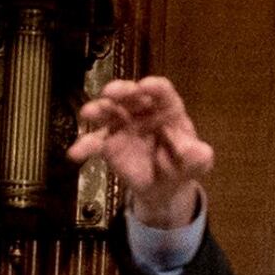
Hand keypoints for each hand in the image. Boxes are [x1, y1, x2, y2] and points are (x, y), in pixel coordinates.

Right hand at [71, 76, 215, 228]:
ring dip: (98, 109)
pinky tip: (76, 153)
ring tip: (88, 113)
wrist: (164, 188)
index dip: (153, 87)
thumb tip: (197, 151)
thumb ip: (198, 156)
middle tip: (111, 91)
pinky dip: (85, 145)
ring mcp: (124, 126)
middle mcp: (143, 112)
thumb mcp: (197, 162)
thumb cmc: (182, 164)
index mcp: (168, 109)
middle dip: (121, 90)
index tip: (144, 86)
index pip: (161, 92)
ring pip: (109, 112)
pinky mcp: (109, 145)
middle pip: (131, 95)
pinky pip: (95, 142)